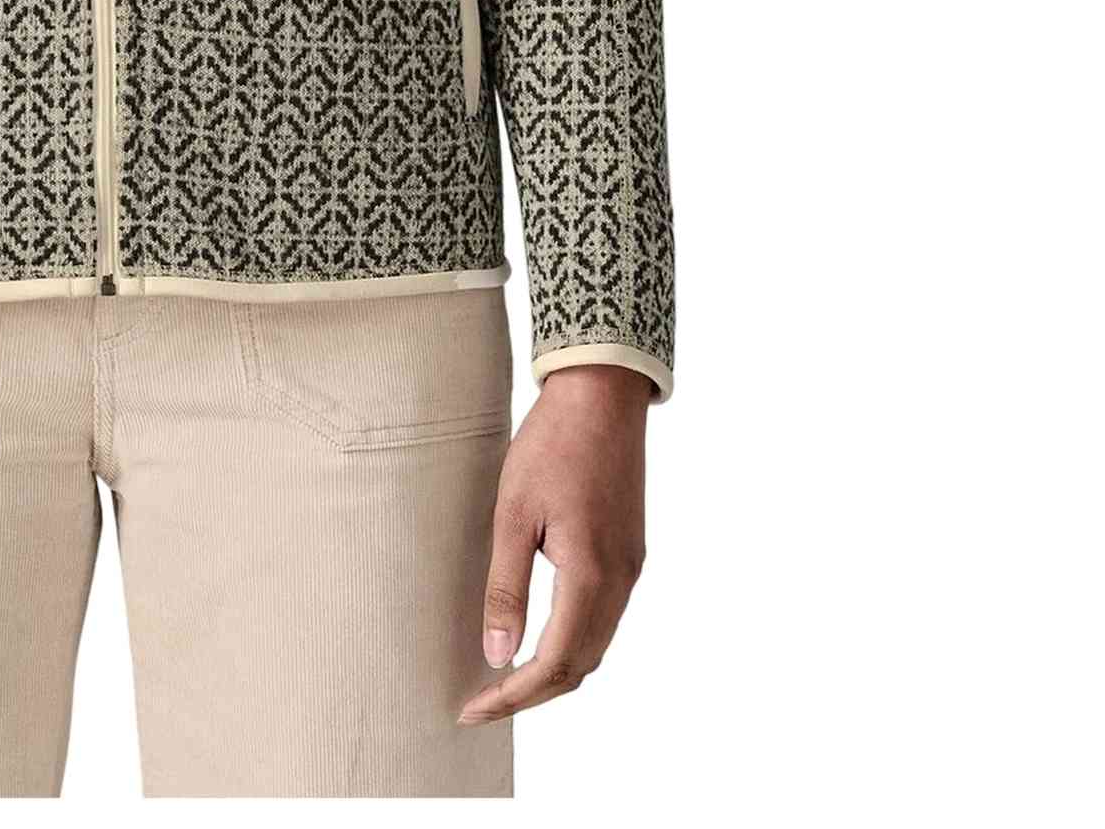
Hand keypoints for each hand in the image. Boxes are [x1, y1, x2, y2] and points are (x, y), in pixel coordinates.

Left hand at [458, 363, 650, 722]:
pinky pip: (604, 619)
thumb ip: (507, 587)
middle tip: (483, 703)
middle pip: (581, 667)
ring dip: (554, 672)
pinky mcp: (630, 553)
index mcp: (591, 574)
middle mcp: (620, 581)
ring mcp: (630, 569)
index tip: (474, 709)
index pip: (554, 664)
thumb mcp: (513, 512)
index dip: (514, 696)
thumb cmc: (551, 444)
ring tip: (505, 681)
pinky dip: (573, 642)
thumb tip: (498, 656)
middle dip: (532, 694)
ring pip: (595, 646)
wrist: (602, 395)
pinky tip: (541, 638)